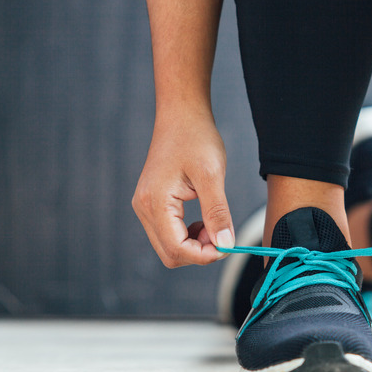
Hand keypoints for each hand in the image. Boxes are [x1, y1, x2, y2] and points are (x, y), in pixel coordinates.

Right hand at [132, 111, 233, 267]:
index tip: (227, 246)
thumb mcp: (211, 176)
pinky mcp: (152, 204)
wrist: (182, 116)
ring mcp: (145, 206)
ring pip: (170, 246)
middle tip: (222, 235)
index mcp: (154, 202)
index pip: (177, 249)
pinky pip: (169, 233)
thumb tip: (225, 245)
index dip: (204, 256)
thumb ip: (217, 213)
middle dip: (199, 253)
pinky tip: (205, 220)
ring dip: (195, 245)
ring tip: (215, 224)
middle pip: (170, 254)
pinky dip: (189, 235)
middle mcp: (144, 208)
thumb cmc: (196, 139)